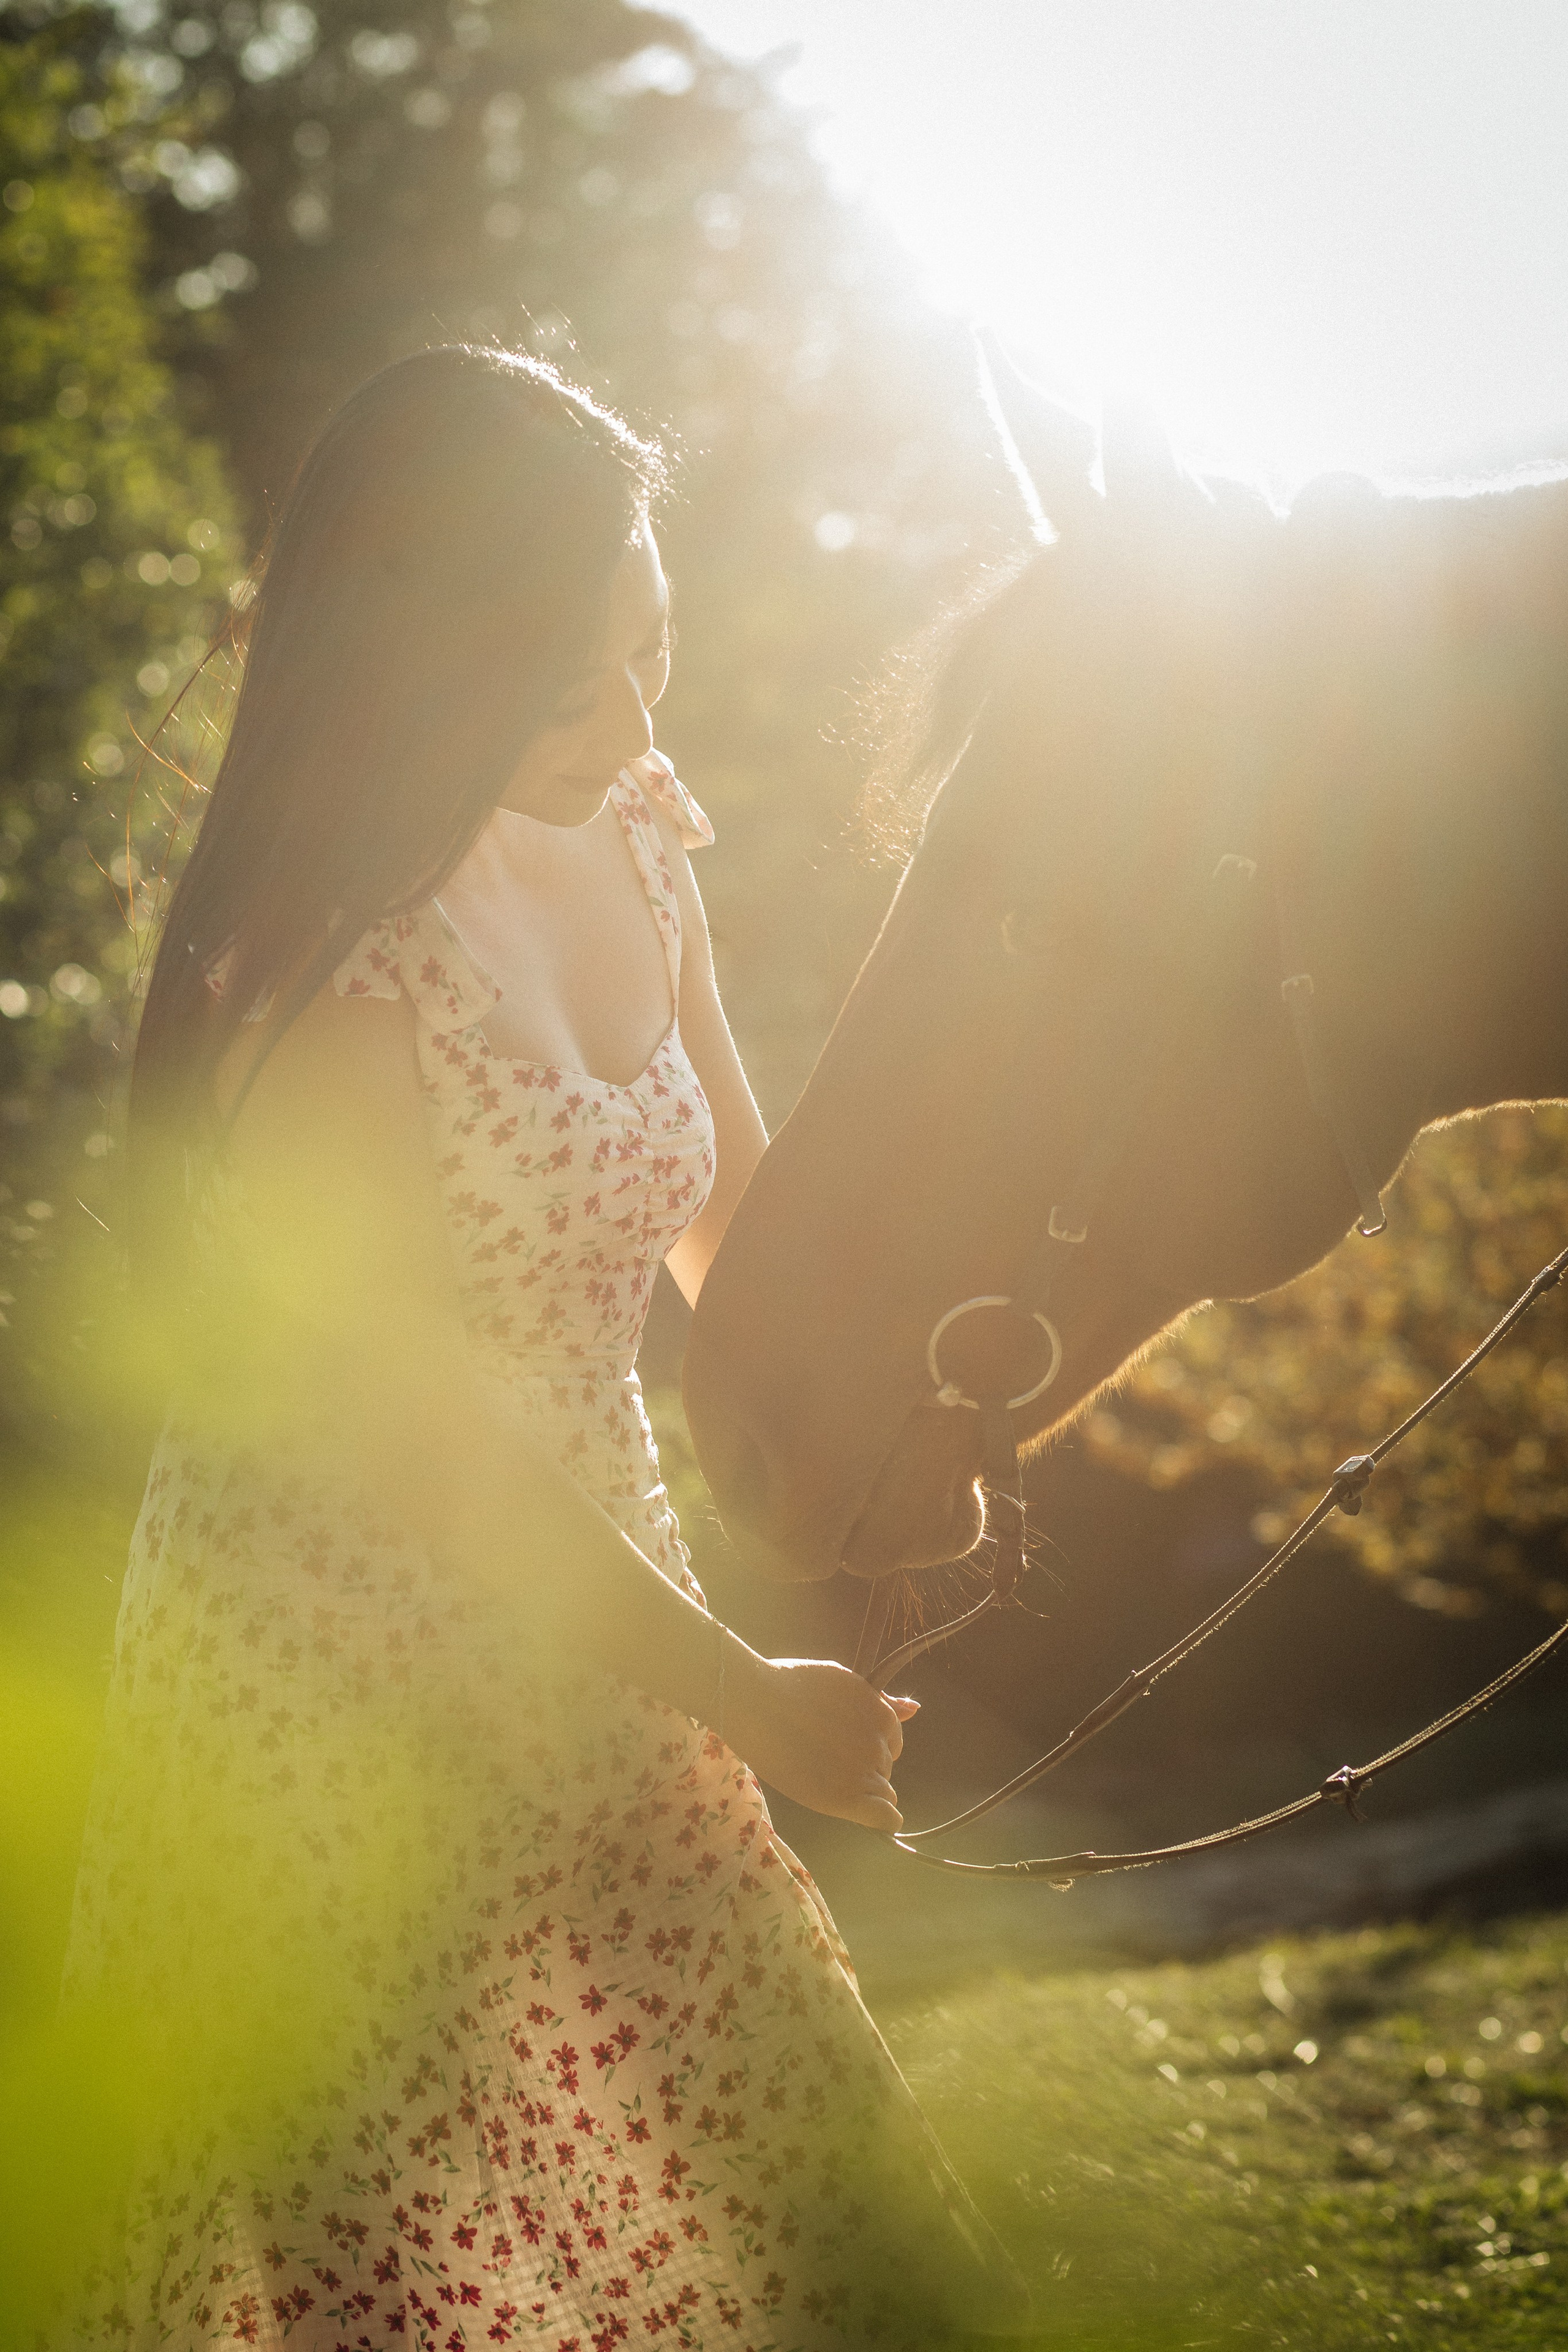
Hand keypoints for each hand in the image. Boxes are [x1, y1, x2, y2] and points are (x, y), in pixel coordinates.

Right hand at [721, 1648, 919, 1830]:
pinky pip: (886, 1818)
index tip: (839, 1747)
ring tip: (818, 1773)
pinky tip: (856, 1810)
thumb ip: (881, 1702)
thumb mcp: (843, 1683)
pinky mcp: (848, 1797)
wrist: (755, 1703)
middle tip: (822, 1758)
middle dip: (862, 1767)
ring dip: (860, 1789)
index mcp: (882, 1714)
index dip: (866, 1748)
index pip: (892, 1745)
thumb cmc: (789, 1688)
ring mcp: (866, 1770)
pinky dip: (880, 1818)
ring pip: (882, 1793)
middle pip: (884, 1768)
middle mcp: (881, 1743)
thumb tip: (916, 1709)